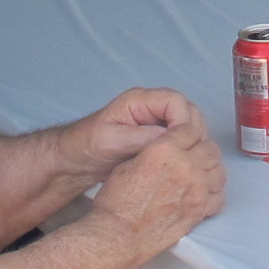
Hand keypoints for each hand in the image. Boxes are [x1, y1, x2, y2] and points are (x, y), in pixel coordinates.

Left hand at [58, 86, 202, 181]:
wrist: (77, 160)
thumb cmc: (87, 146)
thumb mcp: (111, 141)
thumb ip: (140, 137)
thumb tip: (170, 139)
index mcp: (140, 100)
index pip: (176, 102)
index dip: (183, 123)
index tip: (178, 146)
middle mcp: (153, 107)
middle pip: (189, 112)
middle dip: (192, 135)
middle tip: (185, 159)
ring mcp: (158, 122)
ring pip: (190, 127)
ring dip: (191, 145)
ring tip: (183, 166)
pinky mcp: (160, 138)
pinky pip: (183, 140)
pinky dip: (187, 152)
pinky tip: (181, 168)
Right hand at [89, 111, 226, 258]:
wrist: (119, 234)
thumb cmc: (117, 203)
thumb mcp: (129, 164)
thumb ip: (154, 152)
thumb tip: (164, 150)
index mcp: (165, 150)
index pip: (190, 130)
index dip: (186, 134)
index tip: (184, 140)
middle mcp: (185, 167)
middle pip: (210, 148)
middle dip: (201, 150)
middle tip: (193, 156)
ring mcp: (196, 189)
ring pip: (219, 171)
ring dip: (210, 170)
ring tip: (200, 175)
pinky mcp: (199, 210)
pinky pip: (219, 197)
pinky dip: (213, 194)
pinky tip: (203, 195)